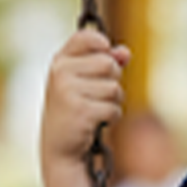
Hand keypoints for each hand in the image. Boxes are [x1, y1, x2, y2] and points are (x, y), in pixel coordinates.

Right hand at [41, 27, 130, 164]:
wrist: (60, 148)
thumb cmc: (74, 111)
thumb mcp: (85, 83)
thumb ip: (105, 63)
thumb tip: (125, 52)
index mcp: (60, 62)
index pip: (86, 37)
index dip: (103, 45)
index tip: (105, 56)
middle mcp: (60, 73)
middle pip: (108, 63)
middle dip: (113, 80)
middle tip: (99, 95)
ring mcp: (68, 92)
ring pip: (114, 87)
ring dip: (114, 101)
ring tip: (96, 110)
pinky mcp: (80, 111)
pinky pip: (114, 108)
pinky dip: (112, 117)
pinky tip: (98, 122)